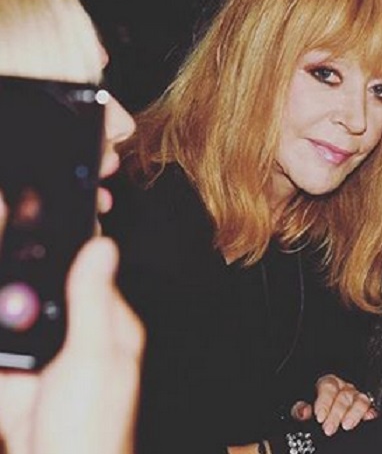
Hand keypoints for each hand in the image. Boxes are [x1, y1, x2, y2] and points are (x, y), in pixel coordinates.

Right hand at [0, 193, 143, 453]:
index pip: (87, 270)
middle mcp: (77, 337)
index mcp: (107, 325)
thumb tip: (102, 246)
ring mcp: (45, 359)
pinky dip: (4, 333)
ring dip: (10, 302)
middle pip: (45, 289)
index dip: (66, 244)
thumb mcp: (92, 357)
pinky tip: (2, 318)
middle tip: (10, 229)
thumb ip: (92, 300)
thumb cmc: (92, 429)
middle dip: (25, 271)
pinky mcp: (17, 380)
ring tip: (9, 299)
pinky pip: (5, 346)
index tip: (42, 215)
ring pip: (19, 314)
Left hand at [291, 374, 376, 435]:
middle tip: (329, 428)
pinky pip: (371, 408)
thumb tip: (304, 412)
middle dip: (336, 413)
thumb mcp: (303, 407)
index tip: (320, 417)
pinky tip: (367, 418)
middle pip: (344, 396)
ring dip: (354, 413)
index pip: (328, 388)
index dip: (324, 402)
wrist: (323, 416)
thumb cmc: (313, 409)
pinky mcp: (366, 409)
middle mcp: (344, 388)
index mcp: (328, 384)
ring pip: (359, 400)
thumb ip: (300, 409)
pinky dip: (370, 413)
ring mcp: (356, 397)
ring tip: (346, 425)